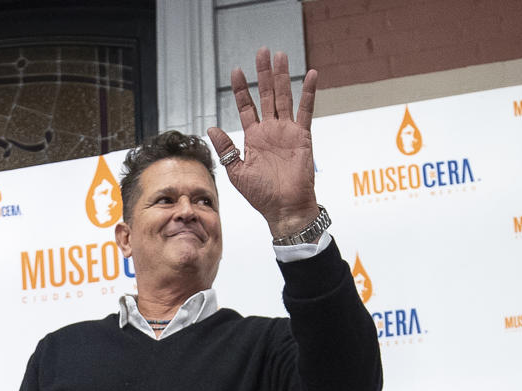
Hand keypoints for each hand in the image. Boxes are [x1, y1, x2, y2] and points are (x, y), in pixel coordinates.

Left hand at [206, 46, 318, 237]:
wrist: (284, 209)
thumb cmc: (261, 195)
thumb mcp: (236, 171)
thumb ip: (225, 148)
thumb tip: (211, 127)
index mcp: (253, 138)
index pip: (246, 106)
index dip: (241, 89)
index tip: (236, 71)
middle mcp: (270, 130)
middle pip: (266, 95)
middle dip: (263, 73)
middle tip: (262, 51)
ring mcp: (287, 131)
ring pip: (284, 97)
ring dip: (282, 76)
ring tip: (280, 55)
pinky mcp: (302, 136)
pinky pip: (306, 110)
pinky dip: (308, 92)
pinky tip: (309, 74)